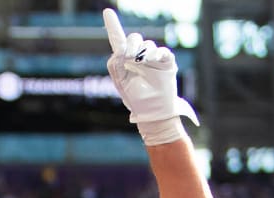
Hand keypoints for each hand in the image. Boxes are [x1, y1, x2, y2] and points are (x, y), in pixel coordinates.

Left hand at [103, 8, 197, 143]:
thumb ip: (116, 62)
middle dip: (131, 45)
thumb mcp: (120, 80)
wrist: (151, 110)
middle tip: (130, 57)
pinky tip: (151, 61)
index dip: (112, 25)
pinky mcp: (166, 62)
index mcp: (124, 60)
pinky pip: (162, 51)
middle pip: (135, 38)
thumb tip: (121, 47)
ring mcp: (153, 58)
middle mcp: (138, 56)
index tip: (107, 11)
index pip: (117, 39)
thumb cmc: (134, 97)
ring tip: (142, 64)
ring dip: (143, 53)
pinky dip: (156, 54)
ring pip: (148, 44)